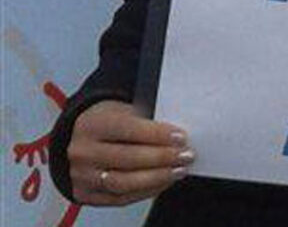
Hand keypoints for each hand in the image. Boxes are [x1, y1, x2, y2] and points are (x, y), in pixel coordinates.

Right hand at [67, 100, 193, 205]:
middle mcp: (82, 152)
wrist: (82, 136)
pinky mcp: (85, 194)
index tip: (180, 137)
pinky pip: (119, 198)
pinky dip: (146, 191)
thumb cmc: (109, 121)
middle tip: (186, 155)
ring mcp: (81, 176)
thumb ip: (148, 121)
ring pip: (123, 183)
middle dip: (162, 158)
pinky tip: (164, 182)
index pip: (127, 130)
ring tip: (179, 170)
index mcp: (92, 125)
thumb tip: (178, 136)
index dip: (157, 135)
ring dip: (157, 177)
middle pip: (127, 158)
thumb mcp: (124, 109)